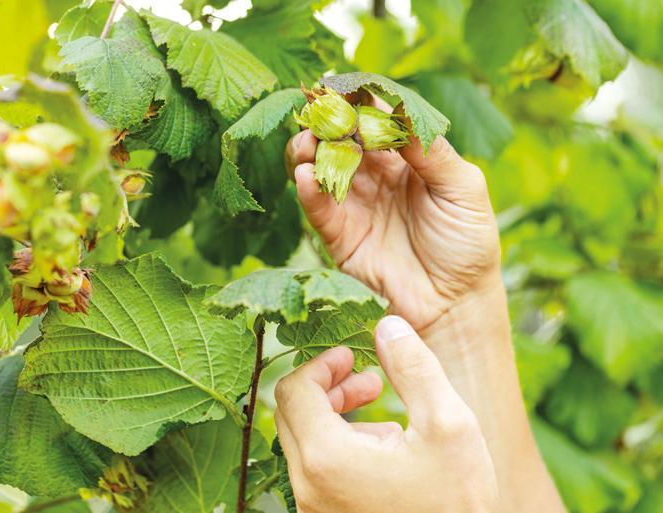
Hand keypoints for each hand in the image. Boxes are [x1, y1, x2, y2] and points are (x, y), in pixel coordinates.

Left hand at [274, 316, 498, 512]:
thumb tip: (388, 325)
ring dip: (334, 415)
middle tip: (365, 377)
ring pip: (303, 443)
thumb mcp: (449, 425)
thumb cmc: (458, 506)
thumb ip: (414, 368)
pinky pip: (316, 471)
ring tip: (381, 408)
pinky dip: (338, 446)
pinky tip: (384, 448)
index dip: (320, 363)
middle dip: (327, 386)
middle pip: (291, 414)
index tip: (351, 355)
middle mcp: (308, 486)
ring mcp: (314, 508)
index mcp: (327, 458)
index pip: (294, 390)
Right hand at [286, 106, 499, 329]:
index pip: (379, 120)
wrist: (454, 303)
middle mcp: (376, 176)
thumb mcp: (463, 190)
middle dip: (329, 122)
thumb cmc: (467, 244)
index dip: (362, 102)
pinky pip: (318, 207)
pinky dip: (308, 189)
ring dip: (309, 150)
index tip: (344, 86)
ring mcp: (355, 204)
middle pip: (344, 138)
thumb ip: (432, 153)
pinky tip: (305, 175)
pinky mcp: (339, 236)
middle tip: (319, 112)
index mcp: (408, 158)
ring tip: (307, 142)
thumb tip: (401, 113)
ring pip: (322, 167)